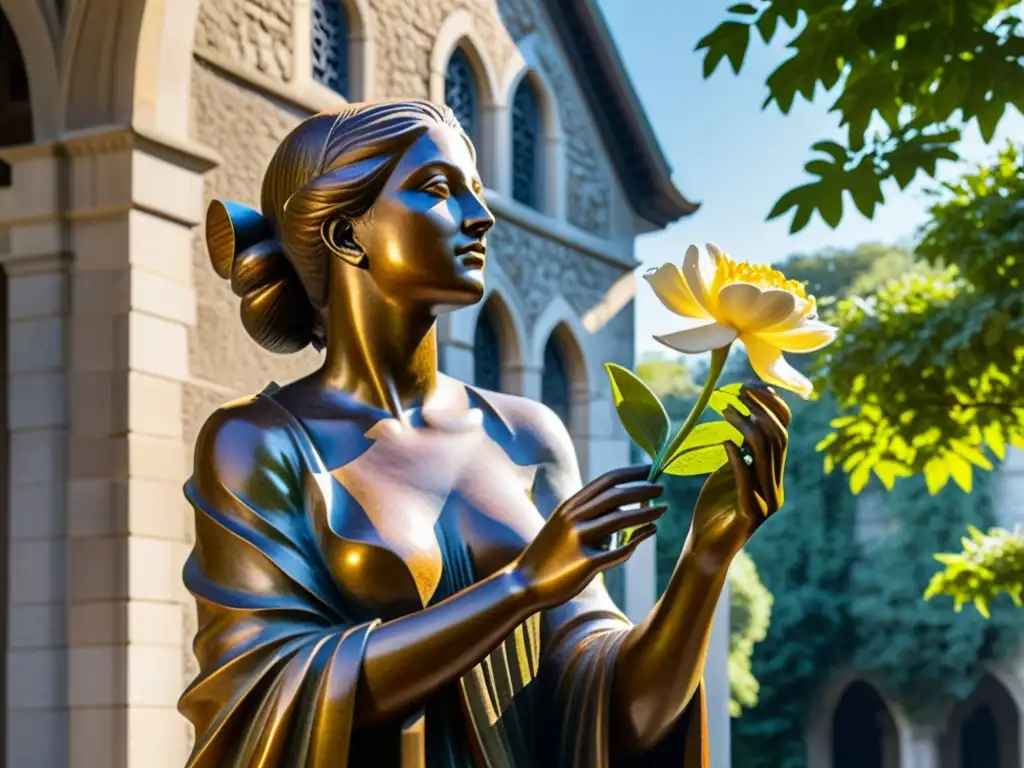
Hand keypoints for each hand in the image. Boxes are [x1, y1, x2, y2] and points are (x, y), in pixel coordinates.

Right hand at [512, 466, 665, 610]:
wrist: (523, 584)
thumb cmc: (548, 555)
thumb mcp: (562, 526)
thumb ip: (587, 515)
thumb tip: (622, 507)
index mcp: (569, 506)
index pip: (606, 481)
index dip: (630, 473)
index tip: (649, 469)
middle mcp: (573, 518)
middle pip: (616, 496)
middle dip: (642, 489)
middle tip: (662, 488)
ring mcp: (578, 540)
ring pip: (620, 519)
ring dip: (645, 513)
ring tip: (663, 509)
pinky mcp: (585, 564)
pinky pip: (619, 550)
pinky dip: (638, 539)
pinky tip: (650, 532)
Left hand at [690, 384, 789, 566]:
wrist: (706, 548)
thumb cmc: (716, 508)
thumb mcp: (731, 472)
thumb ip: (743, 450)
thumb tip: (745, 416)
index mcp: (775, 475)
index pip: (784, 432)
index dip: (773, 406)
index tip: (751, 385)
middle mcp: (776, 487)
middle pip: (778, 437)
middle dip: (760, 409)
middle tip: (738, 391)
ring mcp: (766, 502)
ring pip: (764, 454)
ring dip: (744, 426)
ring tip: (724, 409)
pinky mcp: (750, 515)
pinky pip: (747, 480)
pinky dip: (736, 458)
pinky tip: (724, 442)